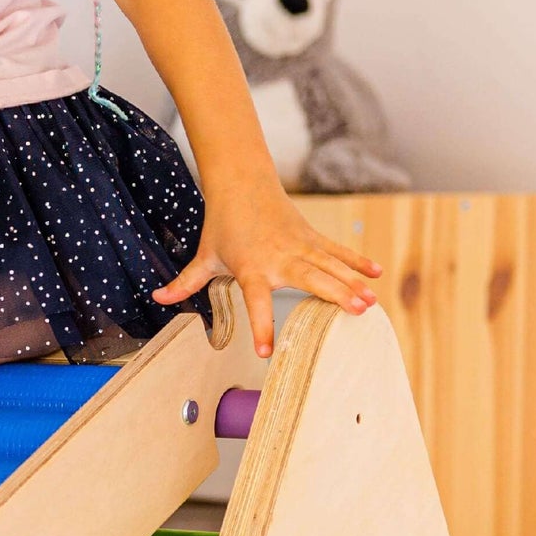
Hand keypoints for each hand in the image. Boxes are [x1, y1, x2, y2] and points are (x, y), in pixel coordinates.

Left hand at [153, 172, 379, 357]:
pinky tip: (377, 275)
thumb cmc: (223, 225)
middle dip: (333, 295)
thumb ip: (185, 283)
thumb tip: (158, 300)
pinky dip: (357, 261)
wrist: (242, 184)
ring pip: (331, 266)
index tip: (267, 351)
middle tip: (355, 313)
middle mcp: (280, 257)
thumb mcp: (204, 257)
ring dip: (352, 283)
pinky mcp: (312, 237)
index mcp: (252, 268)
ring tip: (371, 303)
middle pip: (310, 279)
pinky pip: (338, 251)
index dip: (261, 326)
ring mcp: (300, 245)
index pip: (256, 302)